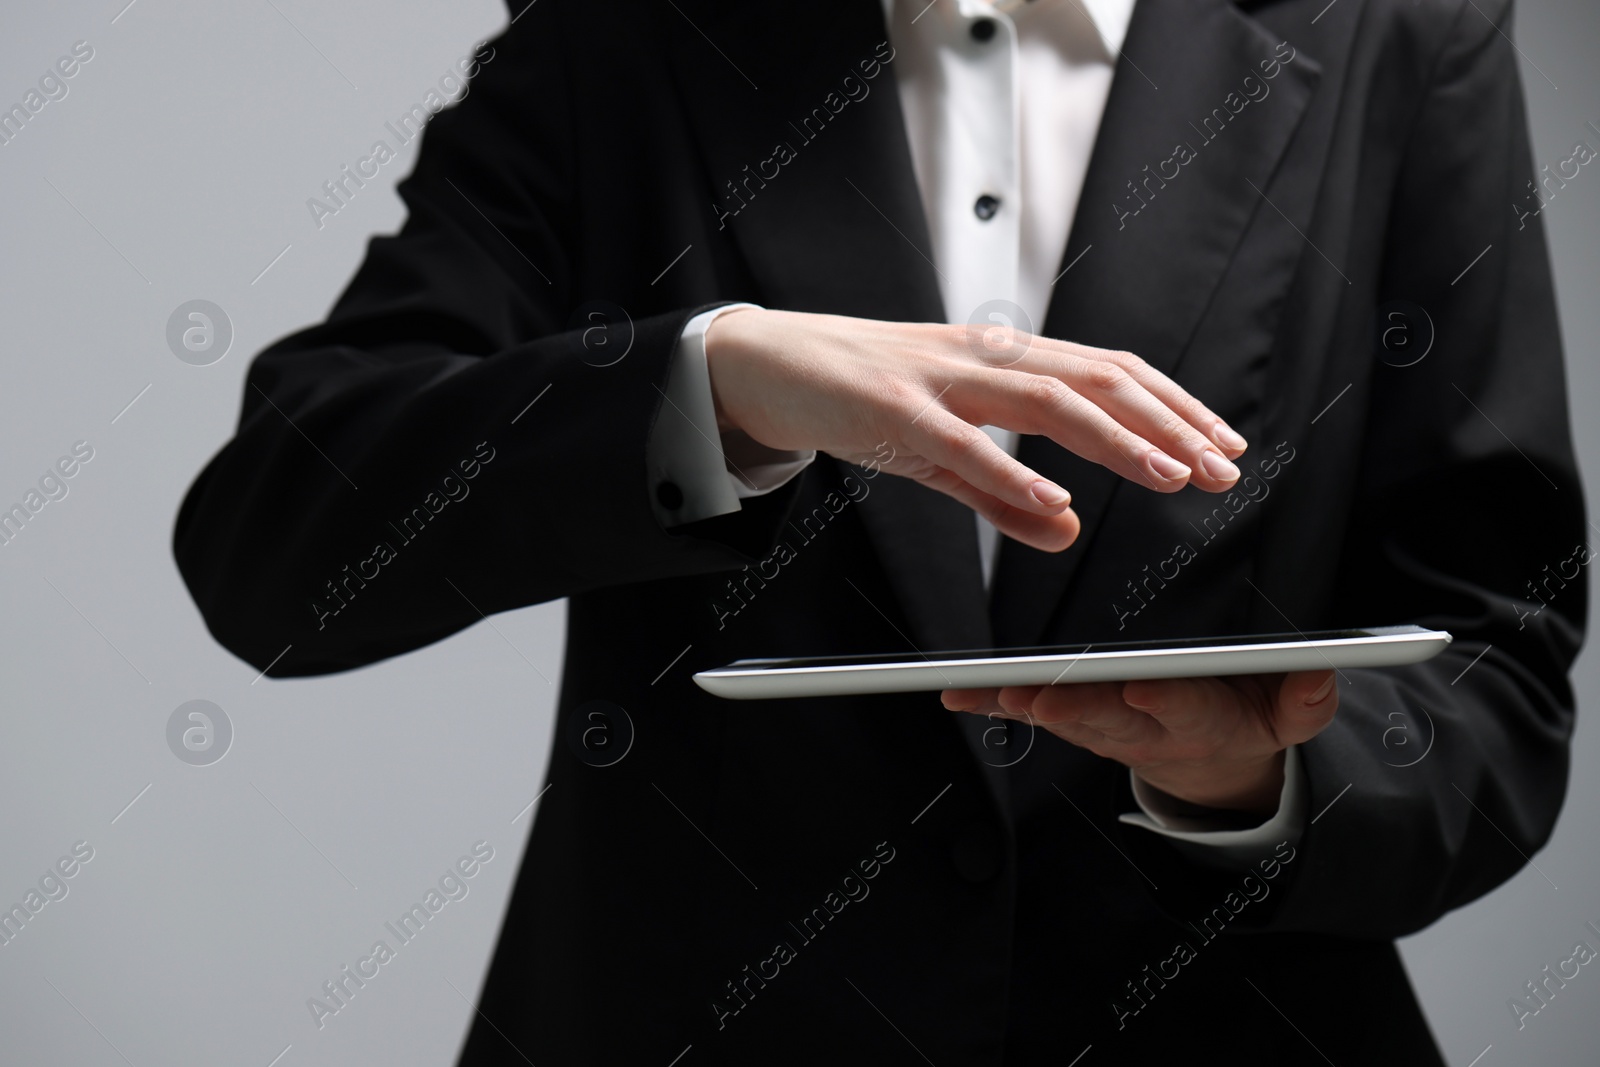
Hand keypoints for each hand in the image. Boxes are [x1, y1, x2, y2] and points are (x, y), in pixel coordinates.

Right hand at [703, 308, 1247, 551]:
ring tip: (1166, 475)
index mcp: (1003, 361)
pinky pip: (961, 443)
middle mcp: (984, 357)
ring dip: (1114, 439)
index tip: (1221, 446)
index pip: (1108, 375)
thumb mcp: (940, 454)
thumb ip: (1001, 495)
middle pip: (1097, 379)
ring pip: (1046, 399)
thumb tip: (1066, 531)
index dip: (1172, 408)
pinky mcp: (891, 406)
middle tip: (1219, 468)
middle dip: (1167, 425)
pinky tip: (1054, 504)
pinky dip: (1011, 474)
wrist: (769, 363)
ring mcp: (940, 377)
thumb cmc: (858, 396)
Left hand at [941, 671, 1338, 815]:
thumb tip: (1320, 672)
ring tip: (991, 691)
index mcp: (1200, 722)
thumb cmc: (1246, 722)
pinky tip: (956, 694)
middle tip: (1042, 694)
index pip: (1181, 709)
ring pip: (1062, 715)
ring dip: (1026, 704)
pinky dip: (992, 702)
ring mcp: (1104, 729)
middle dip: (1073, 705)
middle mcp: (1143, 729)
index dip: (1160, 701)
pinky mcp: (1076, 721)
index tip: (1140, 688)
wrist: (1210, 770)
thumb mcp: (1289, 719)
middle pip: (1107, 716)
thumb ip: (1304, 700)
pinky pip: (1033, 709)